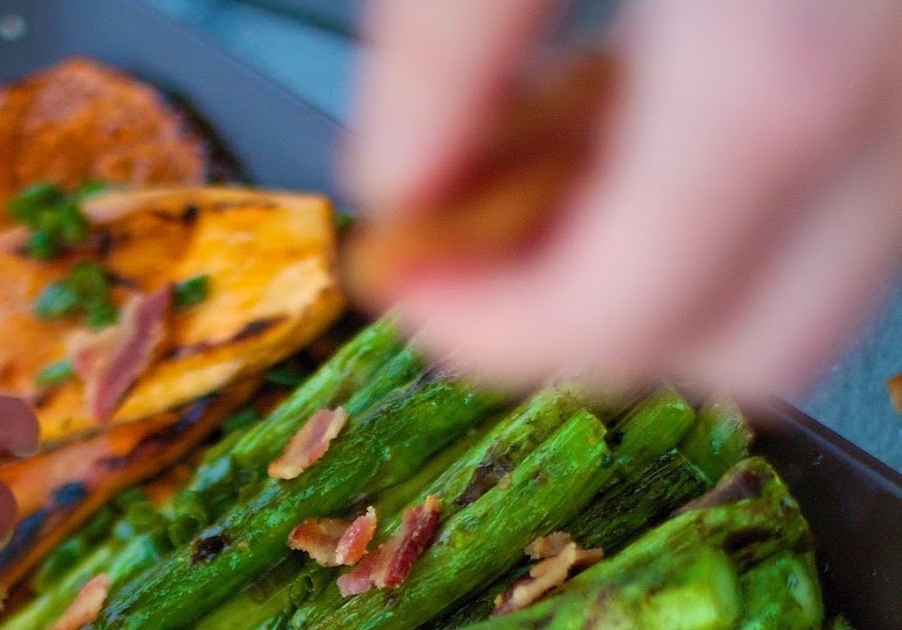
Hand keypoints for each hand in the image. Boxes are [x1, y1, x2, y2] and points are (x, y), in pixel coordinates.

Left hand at [350, 0, 901, 392]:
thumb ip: (442, 47)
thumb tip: (395, 180)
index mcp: (774, 75)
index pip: (616, 322)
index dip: (480, 332)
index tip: (404, 279)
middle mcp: (895, 118)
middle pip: (734, 352)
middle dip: (574, 328)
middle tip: (467, 251)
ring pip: (799, 289)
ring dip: (652, 270)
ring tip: (542, 166)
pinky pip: (838, 205)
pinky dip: (724, 206)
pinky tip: (640, 113)